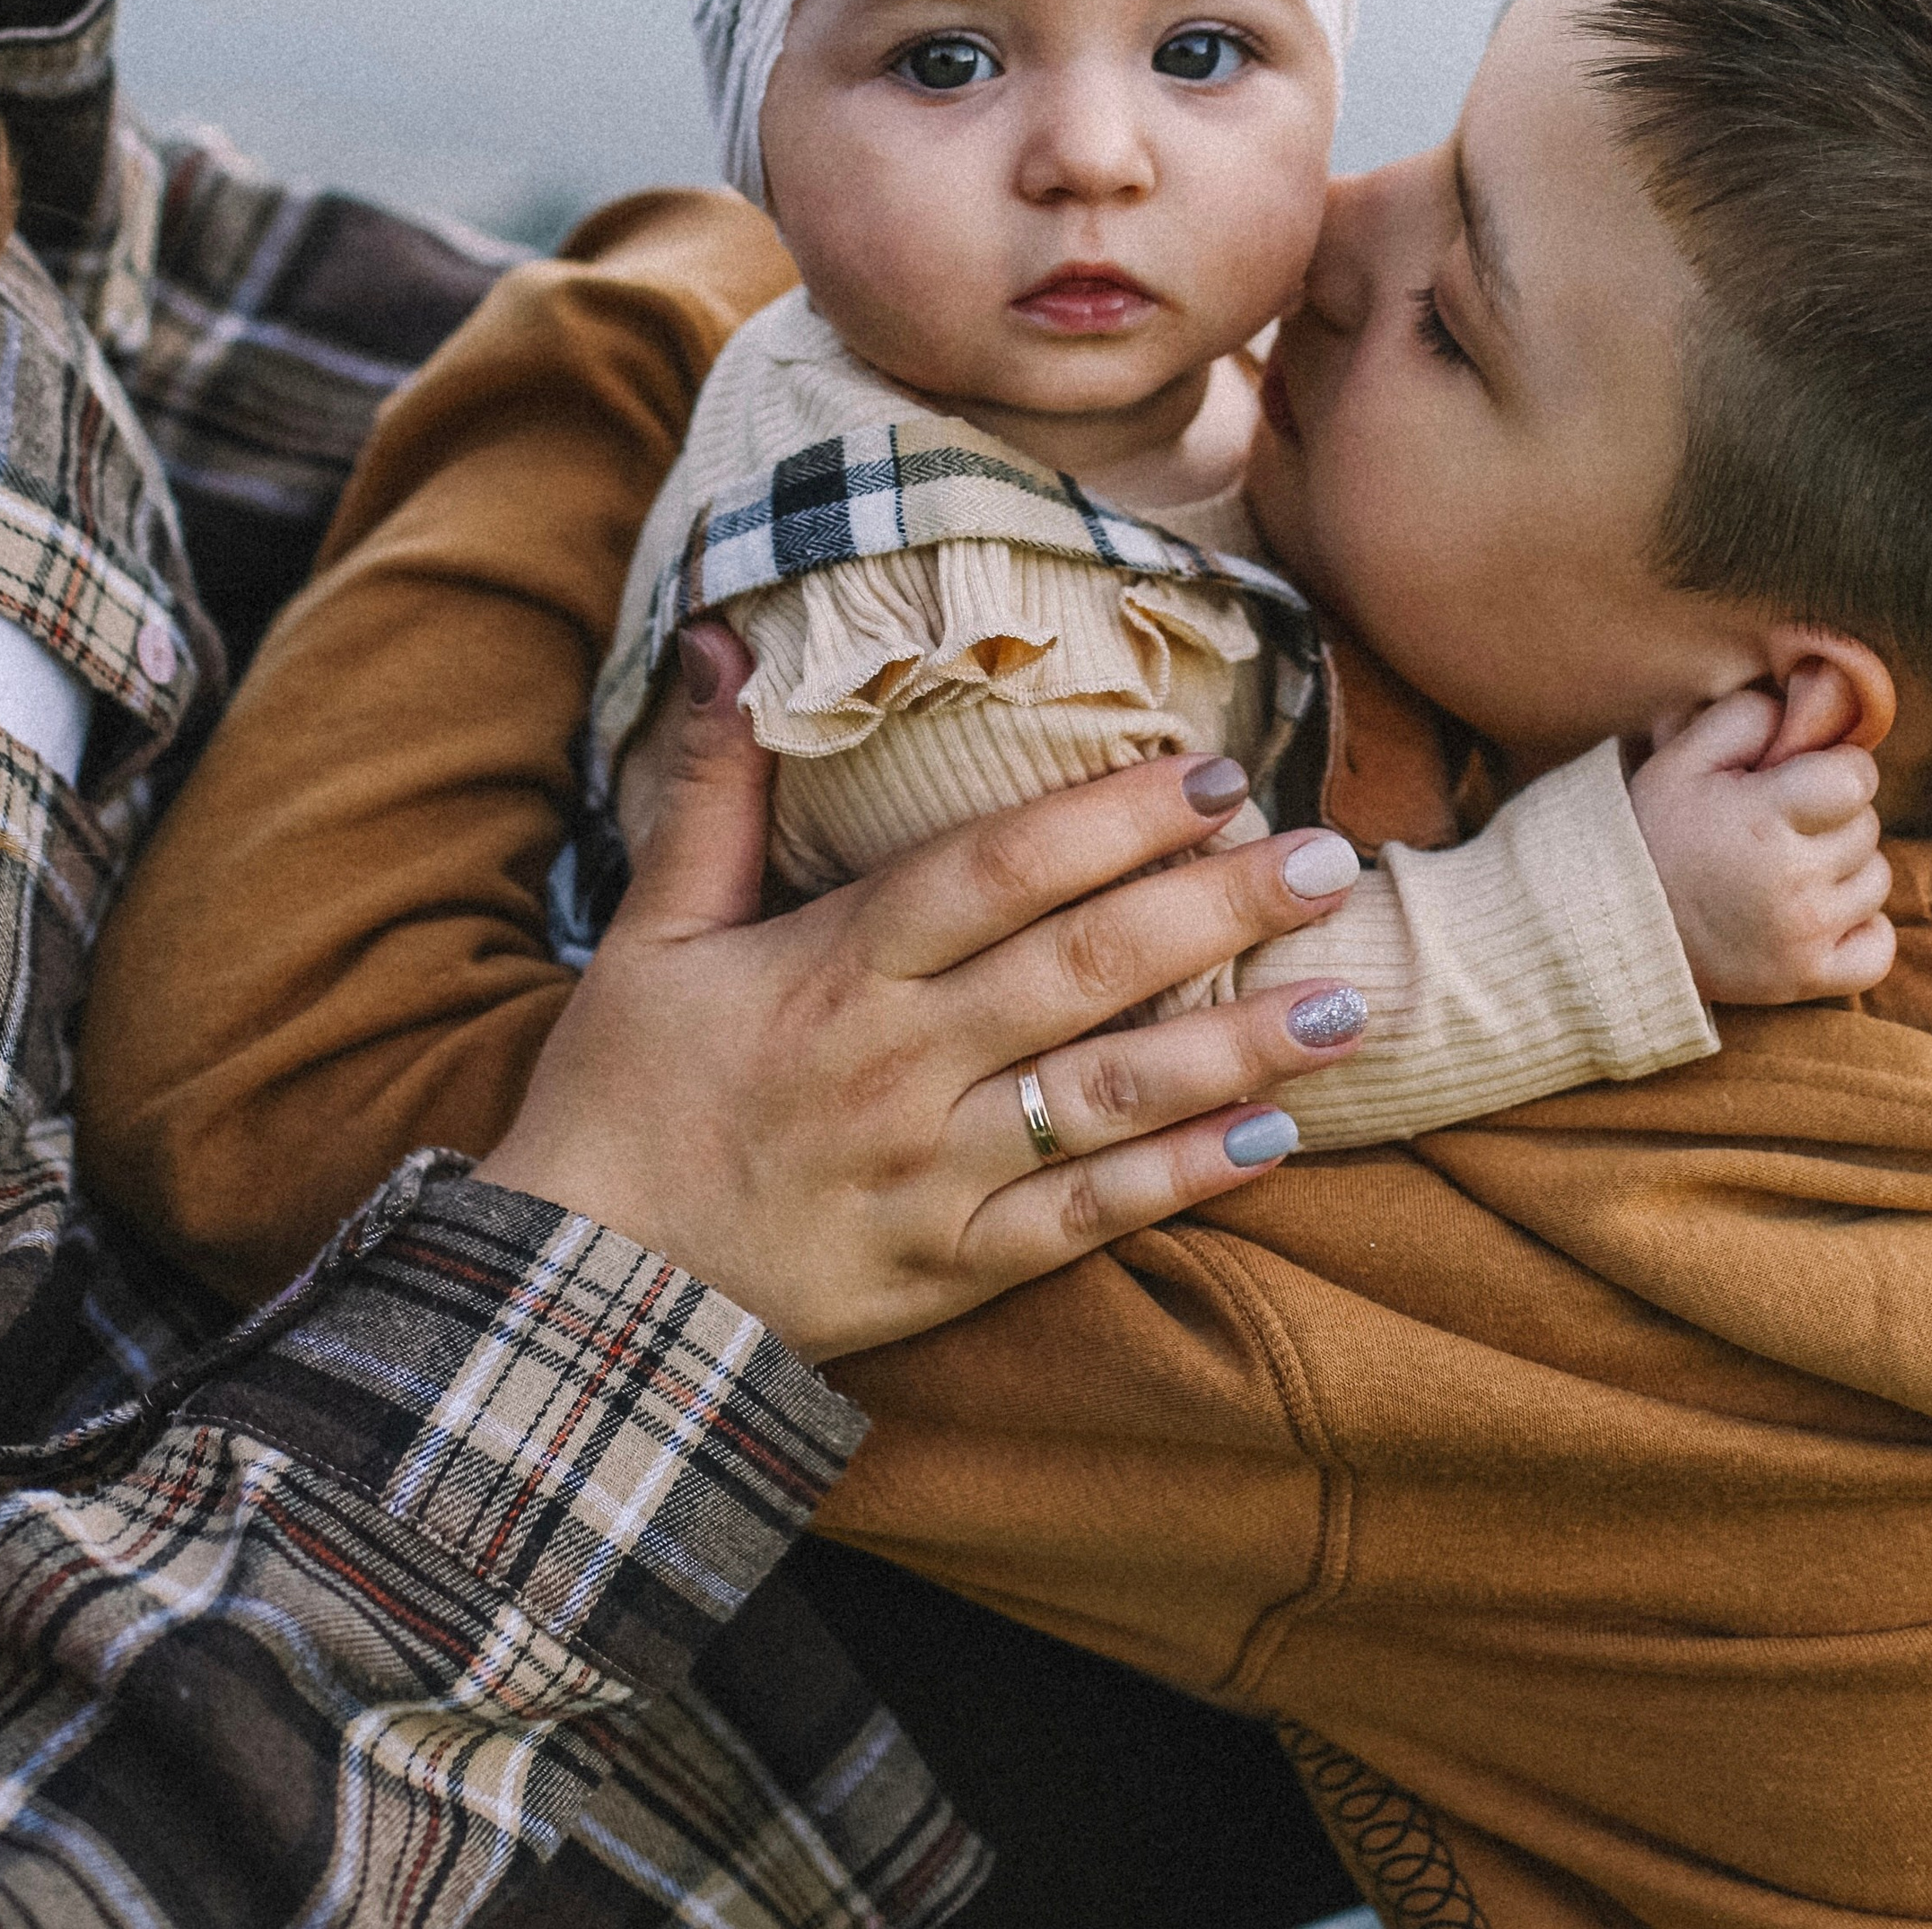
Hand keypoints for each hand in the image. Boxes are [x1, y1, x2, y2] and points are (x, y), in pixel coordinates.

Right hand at [479, 626, 1367, 1361]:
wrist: (582, 1294)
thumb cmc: (622, 1095)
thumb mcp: (652, 931)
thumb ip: (714, 786)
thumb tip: (732, 637)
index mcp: (834, 969)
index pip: (996, 873)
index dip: (1111, 818)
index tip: (1212, 774)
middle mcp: (898, 1065)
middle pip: (1082, 970)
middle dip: (1215, 909)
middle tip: (1326, 858)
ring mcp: (933, 1175)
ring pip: (1108, 1096)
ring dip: (1238, 1046)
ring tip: (1349, 998)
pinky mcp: (954, 1270)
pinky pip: (1087, 1219)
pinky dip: (1185, 1178)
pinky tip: (1278, 1135)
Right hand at [1627, 685, 1894, 1004]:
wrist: (1616, 923)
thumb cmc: (1653, 832)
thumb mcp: (1680, 759)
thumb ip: (1745, 719)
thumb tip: (1805, 711)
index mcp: (1764, 818)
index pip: (1857, 777)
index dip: (1834, 769)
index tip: (1798, 779)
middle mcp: (1793, 881)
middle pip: (1867, 826)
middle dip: (1833, 817)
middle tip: (1781, 825)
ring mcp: (1805, 936)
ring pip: (1876, 881)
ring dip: (1845, 869)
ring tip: (1789, 868)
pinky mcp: (1807, 979)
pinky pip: (1879, 948)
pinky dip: (1861, 929)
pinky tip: (1819, 913)